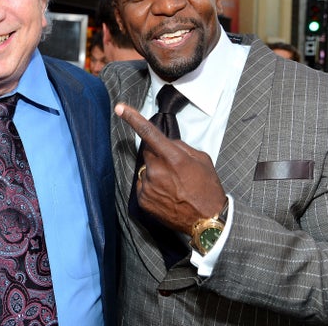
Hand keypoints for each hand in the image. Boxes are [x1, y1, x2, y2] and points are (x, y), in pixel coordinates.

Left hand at [115, 102, 226, 232]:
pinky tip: (167, 195)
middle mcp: (157, 170)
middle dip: (158, 156)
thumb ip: (181, 147)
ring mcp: (148, 186)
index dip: (132, 118)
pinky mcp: (143, 200)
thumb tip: (166, 143)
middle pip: (148, 153)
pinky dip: (152, 187)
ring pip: (146, 170)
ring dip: (156, 173)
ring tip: (173, 186)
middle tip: (175, 170)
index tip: (119, 108)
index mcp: (173, 157)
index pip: (149, 133)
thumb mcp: (201, 159)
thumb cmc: (207, 188)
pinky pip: (143, 185)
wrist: (207, 220)